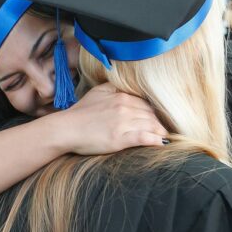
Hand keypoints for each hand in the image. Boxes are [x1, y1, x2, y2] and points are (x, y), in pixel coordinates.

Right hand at [54, 83, 168, 154]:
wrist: (66, 129)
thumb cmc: (80, 112)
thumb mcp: (97, 92)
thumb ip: (114, 88)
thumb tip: (126, 88)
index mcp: (120, 96)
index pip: (145, 104)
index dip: (153, 113)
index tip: (156, 120)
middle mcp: (124, 107)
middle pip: (150, 115)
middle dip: (158, 123)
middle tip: (163, 130)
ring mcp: (123, 123)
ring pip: (150, 125)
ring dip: (160, 132)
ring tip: (164, 137)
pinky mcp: (120, 138)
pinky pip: (143, 138)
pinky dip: (155, 140)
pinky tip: (162, 143)